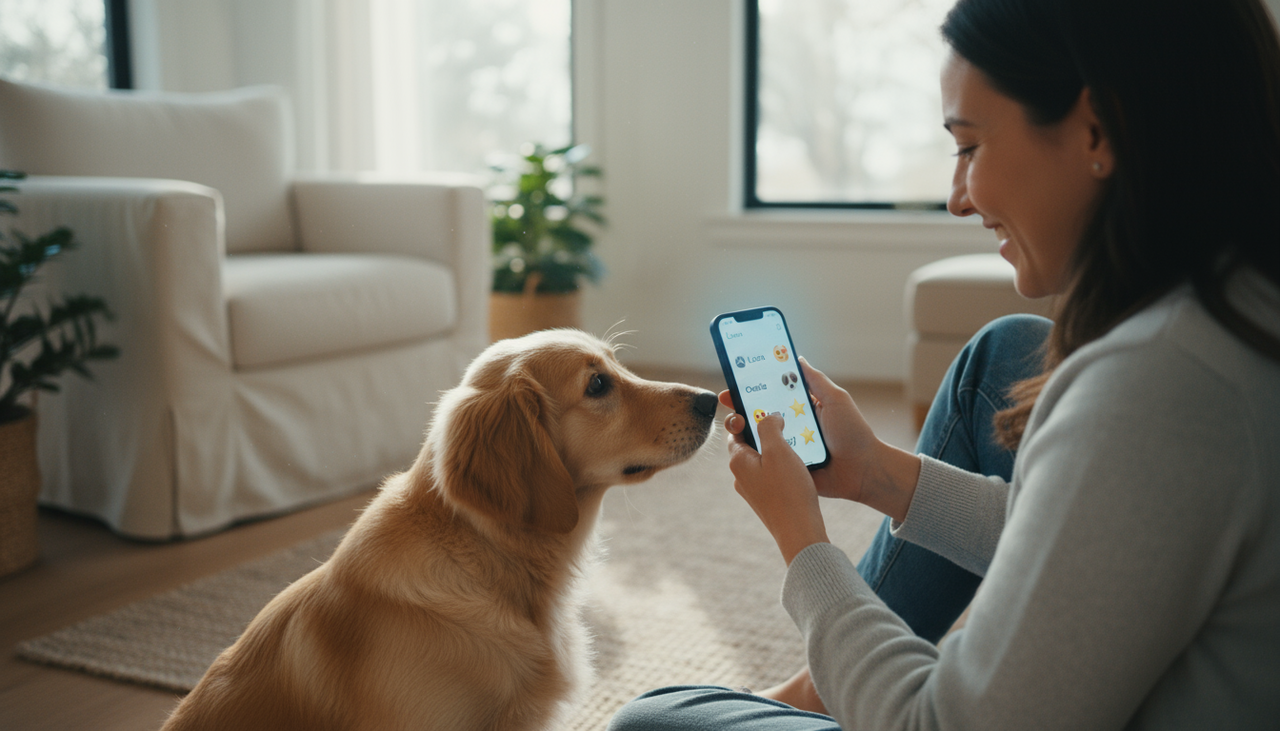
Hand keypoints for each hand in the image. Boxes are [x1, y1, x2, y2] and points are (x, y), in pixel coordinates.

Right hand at [720, 357, 921, 522]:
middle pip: (758, 416)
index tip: (734, 382)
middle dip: (741, 408)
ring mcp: (787, 448)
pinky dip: (755, 456)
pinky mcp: (787, 467)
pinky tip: (745, 449)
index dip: (751, 388)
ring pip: (758, 438)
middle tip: (729, 402)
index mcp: (800, 409)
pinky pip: (767, 461)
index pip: (770, 395)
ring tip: (735, 424)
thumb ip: (816, 380)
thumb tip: (796, 358)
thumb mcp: (836, 399)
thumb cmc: (853, 433)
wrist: (863, 471)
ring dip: (744, 431)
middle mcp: (790, 427)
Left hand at [726, 411, 828, 563]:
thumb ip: (768, 426)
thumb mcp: (778, 450)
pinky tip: (799, 464)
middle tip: (783, 423)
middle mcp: (741, 476)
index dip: (747, 416)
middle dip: (764, 432)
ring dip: (775, 448)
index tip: (763, 410)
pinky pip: (771, 474)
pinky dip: (782, 464)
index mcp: (738, 461)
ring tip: (795, 441)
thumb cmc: (788, 490)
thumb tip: (768, 416)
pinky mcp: (768, 500)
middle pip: (748, 443)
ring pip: (761, 459)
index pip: (734, 429)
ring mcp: (754, 490)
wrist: (800, 531)